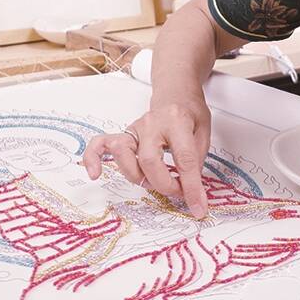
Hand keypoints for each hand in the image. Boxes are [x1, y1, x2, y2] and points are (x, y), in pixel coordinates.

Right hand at [81, 101, 211, 217]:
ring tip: (155, 182)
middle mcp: (152, 123)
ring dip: (140, 178)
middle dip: (164, 185)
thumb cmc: (190, 112)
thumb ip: (197, 161)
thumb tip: (192, 193)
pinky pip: (100, 144)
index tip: (198, 206)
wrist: (175, 93)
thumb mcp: (205, 132)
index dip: (191, 186)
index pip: (184, 158)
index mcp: (177, 120)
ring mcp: (135, 128)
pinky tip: (95, 174)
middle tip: (178, 192)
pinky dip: (94, 158)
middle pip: (149, 160)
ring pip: (125, 156)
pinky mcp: (125, 134)